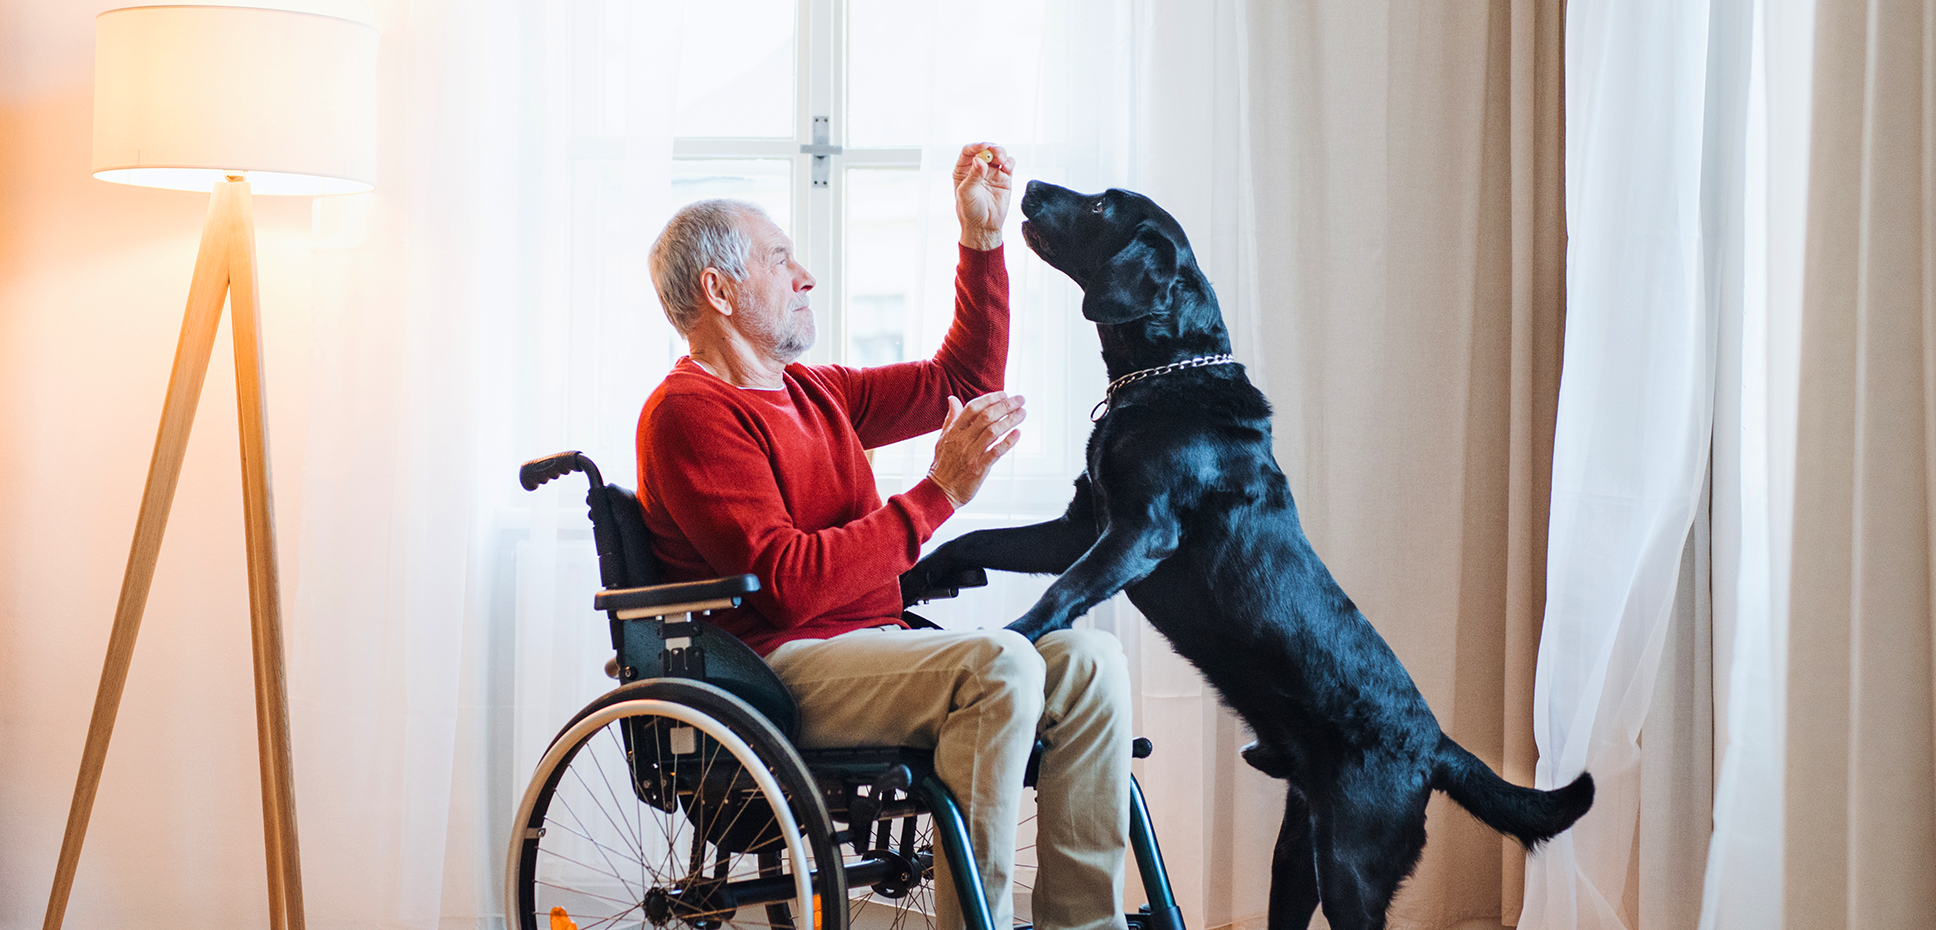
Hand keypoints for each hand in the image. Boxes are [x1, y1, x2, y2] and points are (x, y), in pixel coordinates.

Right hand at [928, 391, 1025, 507]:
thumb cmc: (942, 466)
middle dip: (1005, 406)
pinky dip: (1008, 442)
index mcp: (954, 431)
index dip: (989, 399)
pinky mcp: (979, 468)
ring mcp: (971, 454)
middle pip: (986, 417)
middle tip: (1020, 400)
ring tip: (1022, 413)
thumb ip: (951, 418)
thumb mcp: (942, 439)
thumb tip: (952, 399)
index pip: (973, 408)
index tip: (1004, 394)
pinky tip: (1018, 433)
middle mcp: (963, 440)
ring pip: (993, 431)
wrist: (940, 491)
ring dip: (1010, 420)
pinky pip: (995, 452)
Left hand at [954, 143, 1014, 249]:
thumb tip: (979, 160)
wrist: (984, 226)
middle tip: (996, 152)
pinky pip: (1008, 164)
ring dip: (1001, 153)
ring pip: (998, 154)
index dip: (976, 146)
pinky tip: (1007, 167)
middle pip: (985, 150)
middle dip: (991, 148)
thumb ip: (973, 176)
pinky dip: (1009, 162)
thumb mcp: (967, 193)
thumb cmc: (970, 211)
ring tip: (1001, 159)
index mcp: (963, 170)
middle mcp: (978, 168)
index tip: (984, 146)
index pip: (968, 151)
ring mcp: (991, 172)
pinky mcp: (1004, 178)